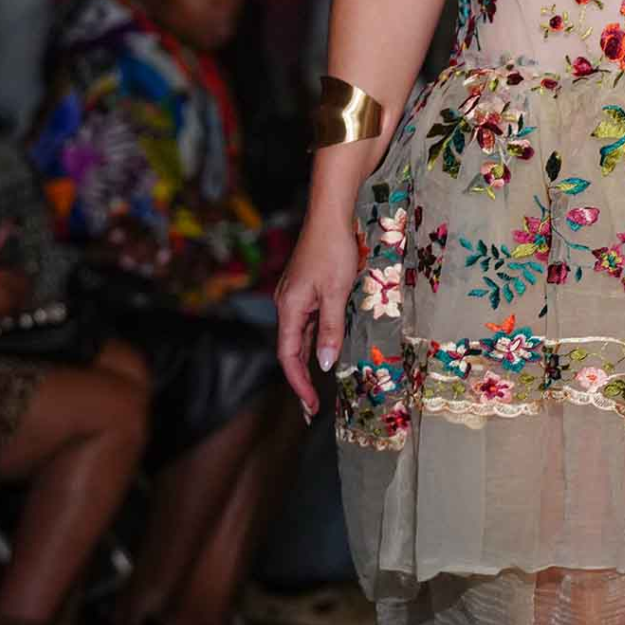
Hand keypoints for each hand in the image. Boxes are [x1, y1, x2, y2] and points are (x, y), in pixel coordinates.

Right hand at [275, 212, 360, 417]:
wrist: (330, 214)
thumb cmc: (334, 250)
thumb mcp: (337, 293)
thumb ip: (330, 329)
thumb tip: (322, 364)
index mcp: (290, 308)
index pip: (289, 356)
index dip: (299, 383)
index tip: (310, 406)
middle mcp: (287, 305)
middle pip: (290, 351)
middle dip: (301, 381)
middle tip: (312, 409)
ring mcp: (295, 297)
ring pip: (299, 338)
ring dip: (307, 364)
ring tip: (317, 390)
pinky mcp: (304, 290)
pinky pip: (307, 323)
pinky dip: (314, 343)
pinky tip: (324, 353)